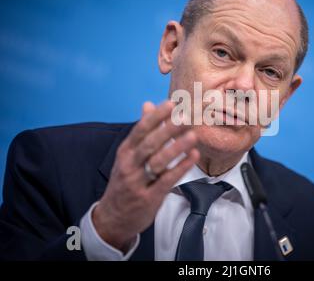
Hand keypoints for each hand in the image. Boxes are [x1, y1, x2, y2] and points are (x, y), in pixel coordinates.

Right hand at [92, 100, 198, 250]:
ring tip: (193, 136)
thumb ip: (142, 131)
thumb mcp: (128, 156)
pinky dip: (181, 167)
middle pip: (150, 144)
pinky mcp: (149, 197)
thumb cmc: (125, 181)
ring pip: (158, 162)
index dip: (155, 116)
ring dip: (176, 148)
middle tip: (185, 117)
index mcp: (126, 151)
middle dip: (168, 129)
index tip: (170, 104)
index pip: (140, 130)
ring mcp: (138, 182)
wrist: (112, 217)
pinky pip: (167, 180)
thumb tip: (148, 104)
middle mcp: (130, 165)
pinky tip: (193, 156)